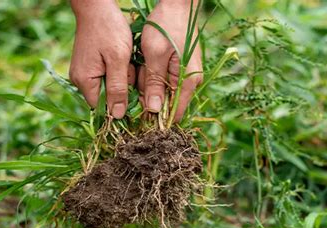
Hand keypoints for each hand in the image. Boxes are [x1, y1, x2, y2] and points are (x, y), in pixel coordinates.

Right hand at [69, 0, 134, 118]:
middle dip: (122, 87)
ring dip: (122, 77)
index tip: (134, 91)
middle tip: (129, 67)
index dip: (120, 104)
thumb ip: (118, 88)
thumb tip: (117, 116)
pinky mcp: (89, 65)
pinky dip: (117, 70)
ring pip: (109, 86)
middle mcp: (80, 80)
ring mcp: (83, 72)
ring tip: (126, 60)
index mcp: (85, 81)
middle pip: (106, 98)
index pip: (103, 108)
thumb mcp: (118, 59)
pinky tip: (122, 58)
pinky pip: (106, 76)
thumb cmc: (108, 29)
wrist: (96, 6)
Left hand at [138, 0, 202, 121]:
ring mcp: (183, 75)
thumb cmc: (167, 26)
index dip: (155, 117)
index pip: (174, 114)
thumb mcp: (155, 54)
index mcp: (187, 82)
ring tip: (141, 63)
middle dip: (147, 94)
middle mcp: (189, 82)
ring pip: (160, 91)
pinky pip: (160, 79)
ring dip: (146, 82)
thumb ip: (154, 83)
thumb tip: (154, 111)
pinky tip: (144, 62)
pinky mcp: (177, 68)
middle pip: (165, 103)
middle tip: (138, 75)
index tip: (137, 112)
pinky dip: (149, 73)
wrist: (177, 4)